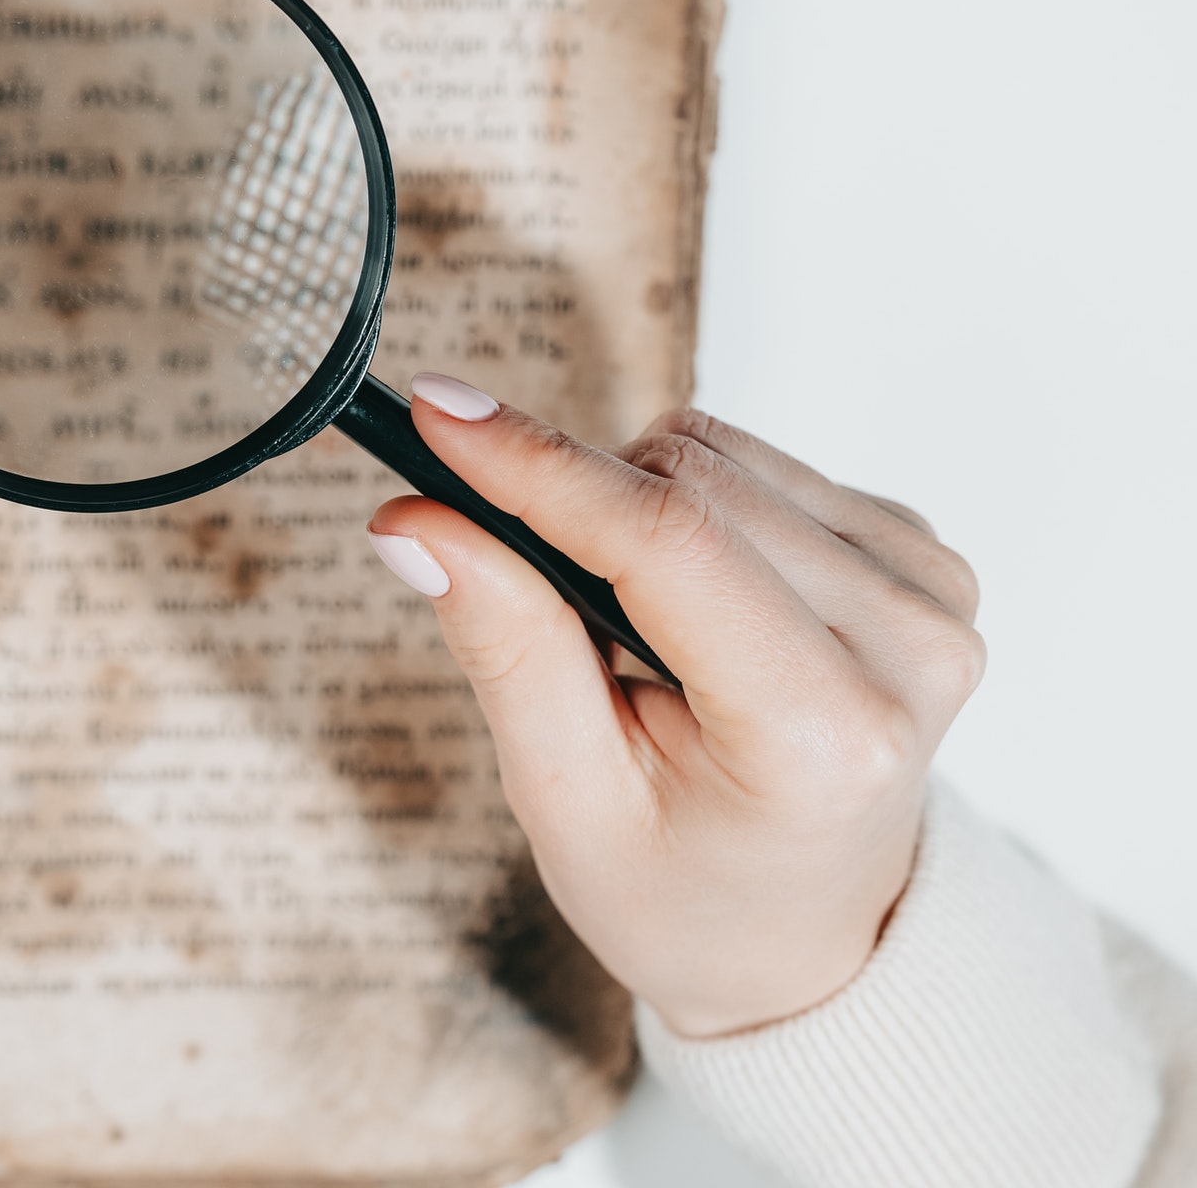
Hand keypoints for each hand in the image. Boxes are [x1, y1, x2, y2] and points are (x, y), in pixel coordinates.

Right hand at [367, 374, 985, 1037]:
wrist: (806, 938)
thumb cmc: (684, 893)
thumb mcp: (566, 805)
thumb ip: (506, 649)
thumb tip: (418, 519)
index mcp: (823, 737)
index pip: (670, 545)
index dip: (540, 467)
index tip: (434, 414)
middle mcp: (908, 651)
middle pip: (692, 479)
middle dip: (576, 504)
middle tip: (523, 588)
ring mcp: (934, 597)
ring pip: (723, 454)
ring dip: (637, 509)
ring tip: (628, 632)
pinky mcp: (927, 559)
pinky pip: (765, 468)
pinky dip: (694, 515)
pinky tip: (693, 610)